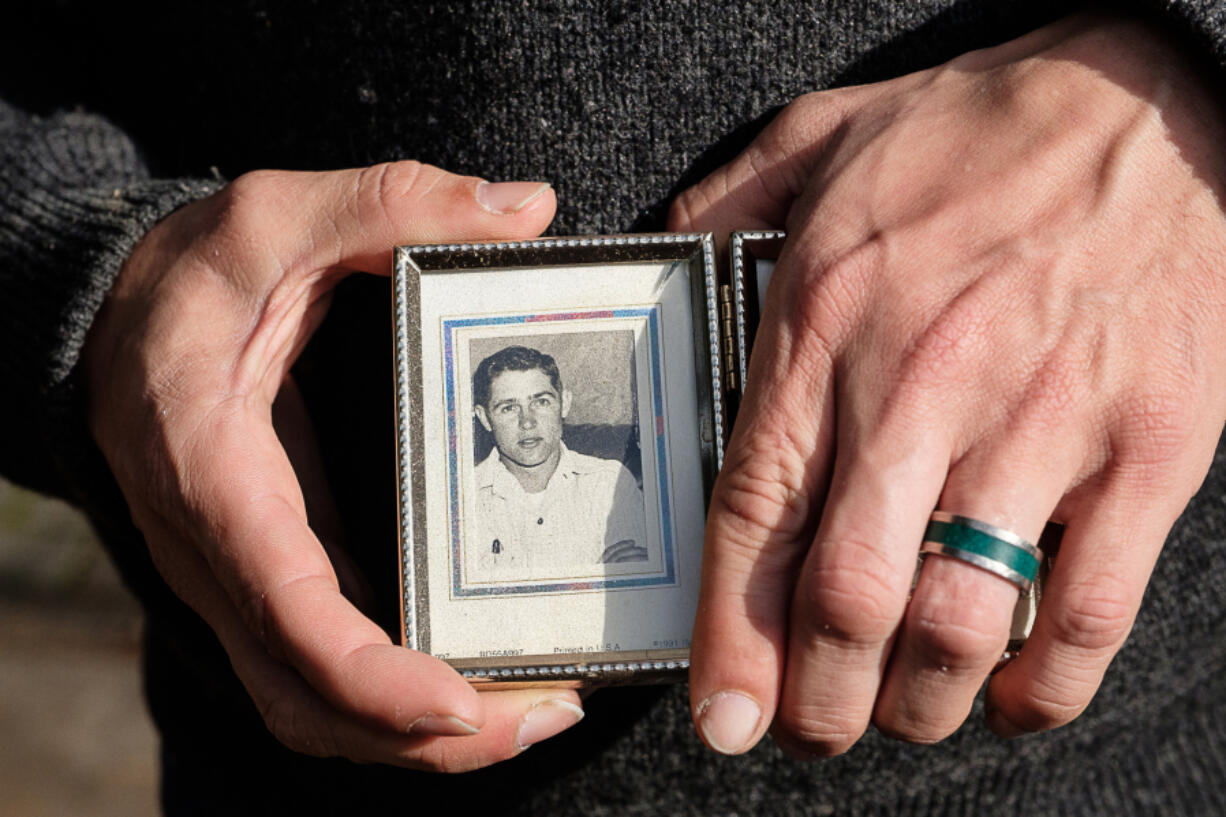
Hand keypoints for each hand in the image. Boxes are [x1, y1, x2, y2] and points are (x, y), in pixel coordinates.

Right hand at [83, 162, 586, 770]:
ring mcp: (239, 578)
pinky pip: (324, 671)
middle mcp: (216, 551)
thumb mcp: (278, 214)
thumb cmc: (190, 274)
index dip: (368, 675)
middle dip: (422, 735)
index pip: (282, 605)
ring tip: (537, 712)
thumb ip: (393, 203)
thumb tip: (527, 208)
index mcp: (211, 467)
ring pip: (312, 707)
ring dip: (417, 738)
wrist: (114, 319)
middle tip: (547, 715)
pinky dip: (398, 698)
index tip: (461, 707)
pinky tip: (484, 675)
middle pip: (306, 696)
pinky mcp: (272, 578)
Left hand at [670, 13, 1225, 754]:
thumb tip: (666, 256)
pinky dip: (1045, 686)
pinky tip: (1011, 697)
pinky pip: (1090, 609)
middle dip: (817, 698)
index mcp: (828, 320)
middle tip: (807, 731)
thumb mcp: (824, 137)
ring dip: (917, 703)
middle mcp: (921, 385)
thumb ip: (729, 205)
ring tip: (899, 716)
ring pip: (956, 620)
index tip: (722, 716)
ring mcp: (1040, 421)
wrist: (1152, 99)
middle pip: (846, 596)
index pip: (755, 512)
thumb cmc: (979, 127)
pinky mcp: (1147, 446)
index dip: (730, 637)